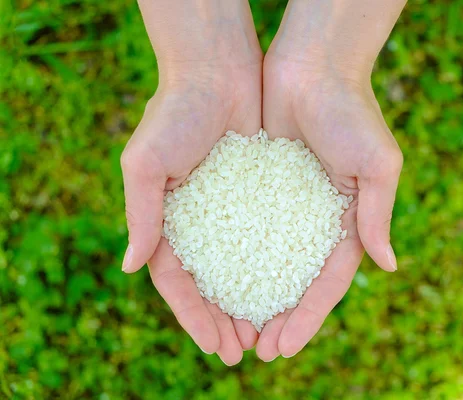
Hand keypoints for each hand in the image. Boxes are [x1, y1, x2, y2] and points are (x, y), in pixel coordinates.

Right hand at [120, 59, 261, 364]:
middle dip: (225, 320)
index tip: (215, 347)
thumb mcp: (145, 165)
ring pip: (243, 268)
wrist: (217, 70)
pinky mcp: (262, 194)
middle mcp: (201, 222)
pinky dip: (276, 267)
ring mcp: (232, 211)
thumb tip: (129, 268)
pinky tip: (289, 291)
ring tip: (267, 334)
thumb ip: (142, 215)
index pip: (179, 282)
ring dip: (252, 302)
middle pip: (212, 283)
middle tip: (244, 352)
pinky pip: (271, 237)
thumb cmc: (173, 113)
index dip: (195, 317)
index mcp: (168, 220)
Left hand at [256, 52, 402, 360]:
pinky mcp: (260, 187)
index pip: (329, 282)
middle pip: (297, 280)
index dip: (308, 316)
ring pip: (269, 262)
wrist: (313, 66)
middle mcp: (317, 219)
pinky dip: (235, 258)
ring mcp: (288, 206)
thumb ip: (376, 215)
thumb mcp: (377, 165)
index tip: (285, 347)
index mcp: (348, 220)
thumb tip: (388, 267)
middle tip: (258, 352)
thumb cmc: (352, 112)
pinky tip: (218, 283)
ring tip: (237, 330)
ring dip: (255, 297)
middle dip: (280, 317)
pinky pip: (246, 229)